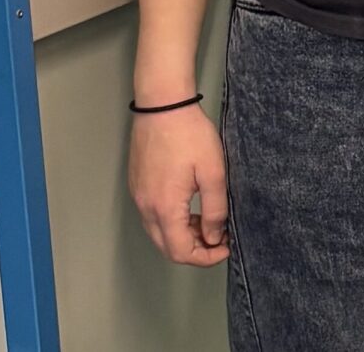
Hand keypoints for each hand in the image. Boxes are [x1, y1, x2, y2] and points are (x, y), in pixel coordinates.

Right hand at [128, 105, 229, 265]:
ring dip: (183, 235)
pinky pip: (153, 217)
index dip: (204, 258)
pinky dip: (172, 222)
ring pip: (158, 233)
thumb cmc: (190, 136)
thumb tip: (213, 237)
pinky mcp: (138, 187)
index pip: (179, 252)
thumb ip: (214, 209)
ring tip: (209, 221)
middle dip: (194, 250)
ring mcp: (138, 197)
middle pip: (166, 247)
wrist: (162, 107)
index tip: (225, 247)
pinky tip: (191, 208)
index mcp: (164, 208)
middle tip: (219, 237)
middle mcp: (146, 208)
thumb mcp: (213, 172)